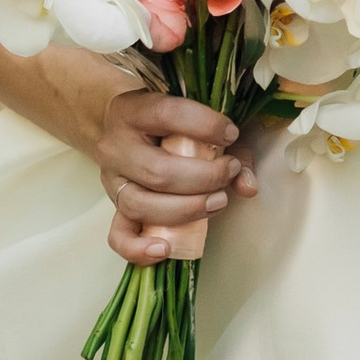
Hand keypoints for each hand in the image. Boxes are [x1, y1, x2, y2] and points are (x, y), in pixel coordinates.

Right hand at [96, 84, 255, 266]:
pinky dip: (139, 248)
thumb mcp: (196, 120)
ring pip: (141, 204)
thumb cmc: (169, 123)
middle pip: (158, 171)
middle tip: (228, 174)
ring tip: (217, 202)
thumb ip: (230, 146)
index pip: (167, 115)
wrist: (123, 127)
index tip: (231, 134)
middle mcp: (116, 146)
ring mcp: (112, 180)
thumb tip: (247, 186)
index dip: (205, 126)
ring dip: (186, 210)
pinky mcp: (114, 208)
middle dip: (203, 178)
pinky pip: (118, 236)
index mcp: (134, 111)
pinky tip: (165, 248)